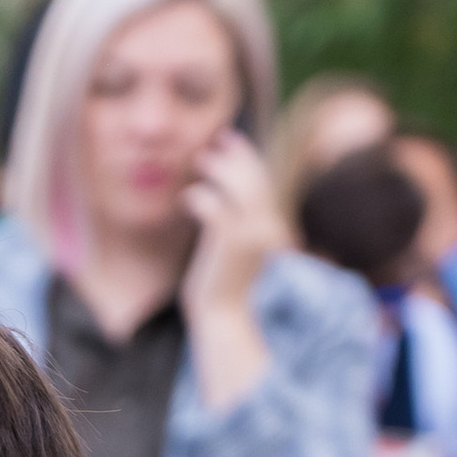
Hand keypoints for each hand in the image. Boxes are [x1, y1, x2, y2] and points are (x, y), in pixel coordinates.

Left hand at [180, 130, 279, 407]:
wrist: (221, 317)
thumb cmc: (219, 286)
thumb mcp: (229, 251)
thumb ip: (231, 224)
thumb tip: (215, 198)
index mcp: (269, 226)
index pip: (262, 182)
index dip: (247, 157)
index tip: (229, 140)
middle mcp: (266, 226)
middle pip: (254, 177)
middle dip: (235, 154)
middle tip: (215, 139)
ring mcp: (250, 234)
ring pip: (238, 187)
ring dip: (218, 169)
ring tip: (199, 160)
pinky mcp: (229, 244)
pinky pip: (214, 207)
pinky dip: (199, 197)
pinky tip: (187, 198)